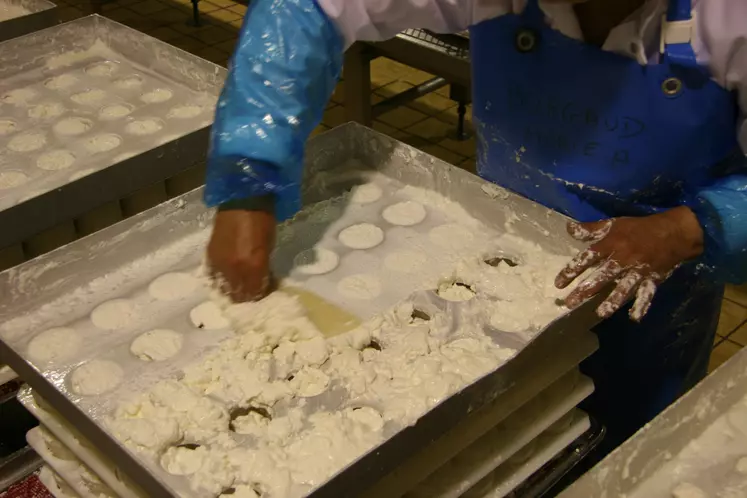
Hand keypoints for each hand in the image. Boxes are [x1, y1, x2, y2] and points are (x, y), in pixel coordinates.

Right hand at [207, 210, 275, 302]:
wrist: (242, 201)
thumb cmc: (262, 222)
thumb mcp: (268, 249)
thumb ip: (263, 269)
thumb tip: (261, 281)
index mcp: (254, 266)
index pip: (256, 293)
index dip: (260, 294)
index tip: (264, 290)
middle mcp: (235, 269)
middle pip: (238, 296)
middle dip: (246, 296)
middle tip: (251, 289)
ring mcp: (220, 264)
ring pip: (223, 289)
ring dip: (232, 290)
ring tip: (238, 285)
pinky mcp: (209, 257)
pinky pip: (212, 277)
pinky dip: (219, 280)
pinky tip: (225, 278)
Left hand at [555, 207, 703, 320]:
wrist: (674, 231)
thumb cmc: (640, 227)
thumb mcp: (614, 223)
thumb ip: (591, 229)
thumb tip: (568, 228)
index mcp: (611, 245)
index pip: (587, 258)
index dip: (572, 270)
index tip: (558, 284)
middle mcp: (623, 259)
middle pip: (601, 276)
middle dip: (585, 290)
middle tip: (570, 303)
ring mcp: (639, 271)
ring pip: (623, 288)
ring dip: (612, 301)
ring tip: (600, 314)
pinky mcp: (653, 279)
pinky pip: (647, 294)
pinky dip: (642, 305)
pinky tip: (634, 318)